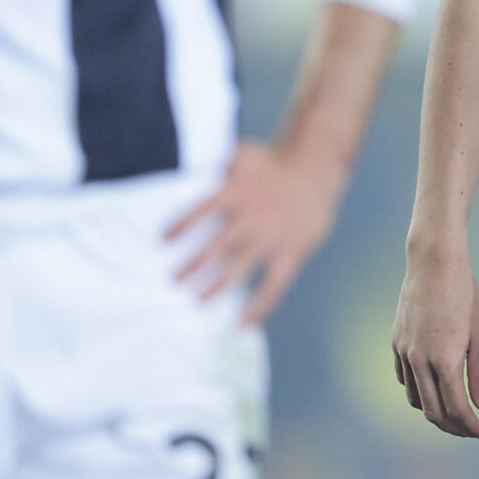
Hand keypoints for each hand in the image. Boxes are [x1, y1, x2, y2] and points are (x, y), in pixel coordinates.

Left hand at [166, 141, 348, 324]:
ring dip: (219, 285)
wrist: (315, 168)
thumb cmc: (272, 163)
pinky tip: (244, 323)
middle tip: (173, 280)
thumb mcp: (244, 155)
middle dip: (195, 263)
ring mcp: (274, 237)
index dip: (184, 225)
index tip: (163, 240)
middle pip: (220, 244)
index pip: (204, 209)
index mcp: (240, 192)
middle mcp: (255, 216)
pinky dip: (260, 306)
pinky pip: (274, 285)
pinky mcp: (293, 252)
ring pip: (242, 266)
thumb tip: (183, 168)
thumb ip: (217, 165)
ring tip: (198, 301)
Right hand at [391, 244, 478, 438]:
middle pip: (433, 412)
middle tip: (471, 430)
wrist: (433, 263)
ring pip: (416, 399)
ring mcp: (404, 352)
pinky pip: (404, 379)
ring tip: (454, 412)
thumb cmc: (463, 294)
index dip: (471, 427)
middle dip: (454, 427)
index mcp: (445, 360)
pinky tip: (433, 389)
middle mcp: (420, 360)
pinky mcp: (396, 343)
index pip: (457, 408)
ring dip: (435, 412)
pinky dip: (419, 392)